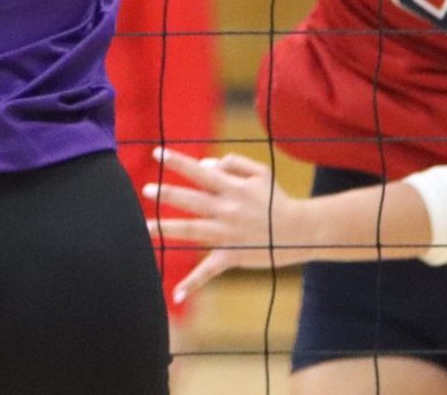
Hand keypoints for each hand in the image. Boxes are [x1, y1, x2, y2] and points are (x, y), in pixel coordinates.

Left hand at [144, 149, 314, 301]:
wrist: (300, 230)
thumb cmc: (277, 199)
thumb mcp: (260, 172)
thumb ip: (232, 163)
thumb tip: (205, 165)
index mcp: (232, 188)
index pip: (199, 172)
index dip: (178, 162)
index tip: (157, 154)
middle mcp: (226, 209)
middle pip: (191, 200)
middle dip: (167, 194)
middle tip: (146, 189)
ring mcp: (228, 234)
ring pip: (192, 230)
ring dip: (168, 229)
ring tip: (146, 227)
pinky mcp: (232, 256)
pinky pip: (209, 270)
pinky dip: (193, 283)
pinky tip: (176, 293)